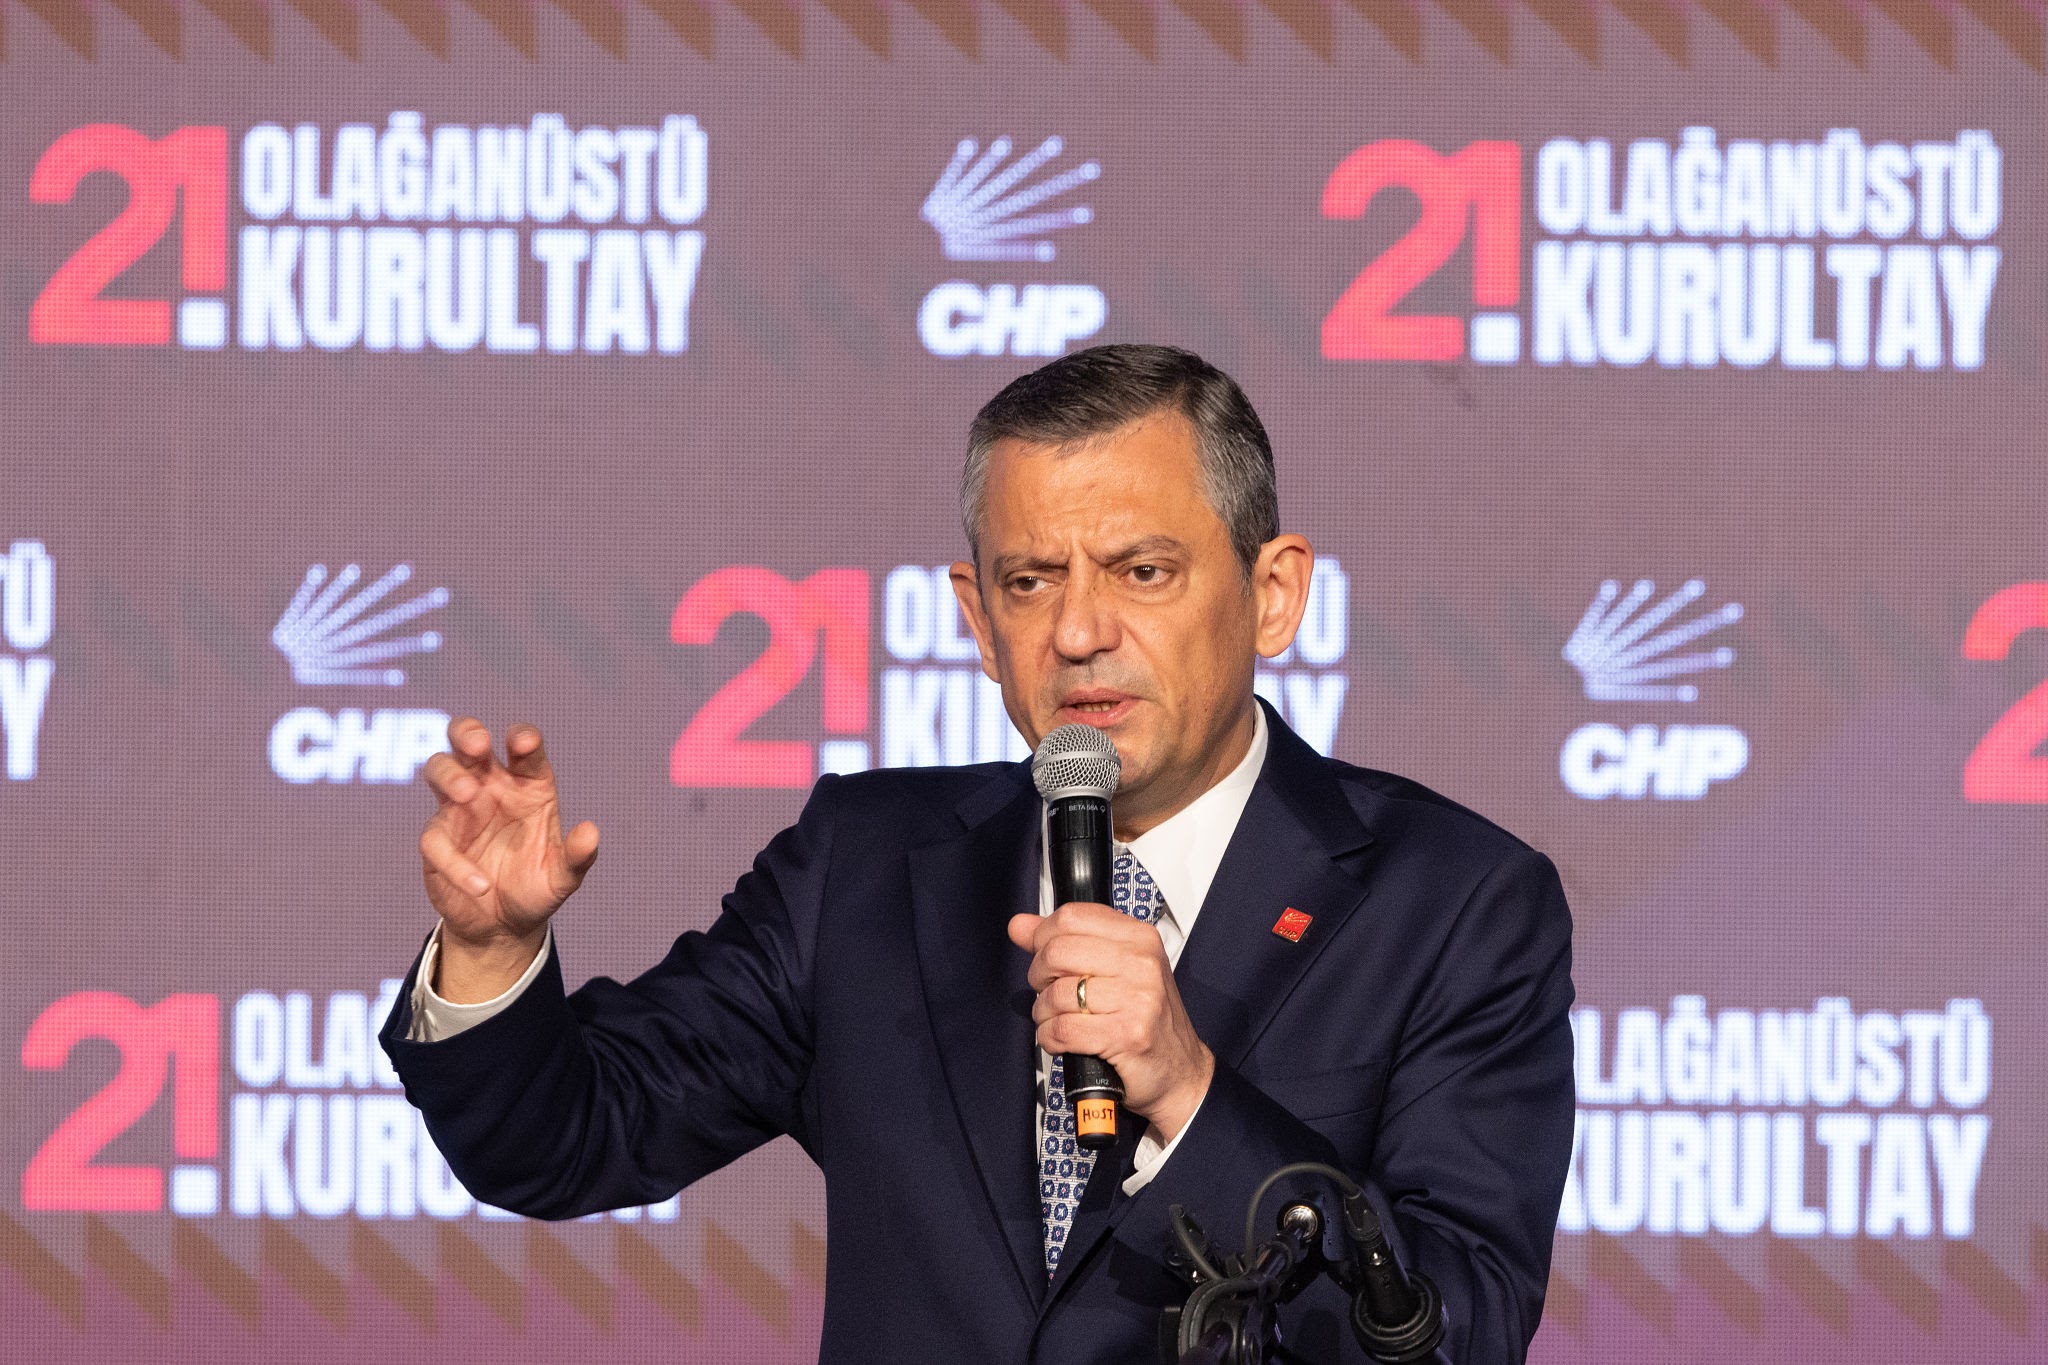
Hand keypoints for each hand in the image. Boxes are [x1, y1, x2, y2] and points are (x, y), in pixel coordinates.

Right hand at [418, 718, 598, 1001]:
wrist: (502, 927)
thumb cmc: (535, 888)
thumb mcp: (563, 877)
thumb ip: (578, 856)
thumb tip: (591, 832)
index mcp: (528, 786)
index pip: (525, 750)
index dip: (523, 739)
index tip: (523, 742)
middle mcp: (492, 788)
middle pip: (468, 741)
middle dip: (468, 732)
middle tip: (478, 744)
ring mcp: (459, 810)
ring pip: (439, 769)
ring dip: (449, 774)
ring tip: (468, 795)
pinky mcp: (437, 840)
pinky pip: (435, 838)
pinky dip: (454, 861)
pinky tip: (480, 885)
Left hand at [1008, 904, 1214, 1141]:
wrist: (1180, 1073)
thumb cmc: (1145, 1020)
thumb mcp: (1113, 970)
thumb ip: (1065, 942)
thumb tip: (1019, 925)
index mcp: (1139, 938)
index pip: (1072, 917)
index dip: (1043, 938)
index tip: (1044, 956)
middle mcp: (1142, 963)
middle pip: (1058, 952)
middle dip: (1039, 977)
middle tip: (1049, 992)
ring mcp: (1137, 999)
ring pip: (1057, 994)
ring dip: (1044, 1013)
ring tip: (1057, 1020)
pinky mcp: (1126, 1035)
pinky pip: (1062, 1029)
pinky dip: (1050, 1038)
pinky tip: (1062, 1041)